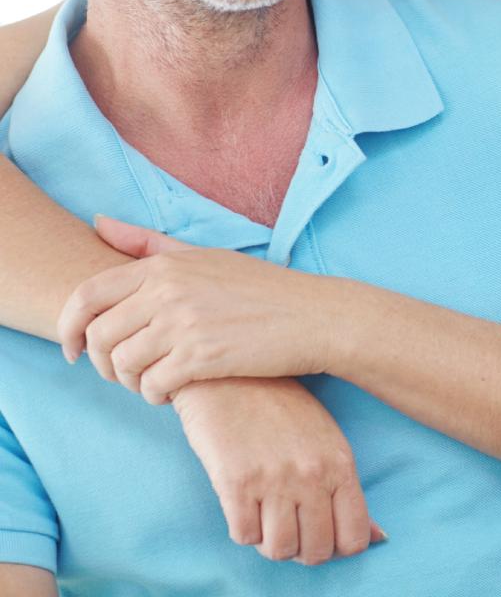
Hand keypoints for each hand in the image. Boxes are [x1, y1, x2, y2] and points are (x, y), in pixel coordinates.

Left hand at [58, 216, 339, 402]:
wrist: (315, 317)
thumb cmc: (262, 288)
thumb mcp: (205, 256)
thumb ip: (148, 242)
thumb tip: (97, 221)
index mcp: (165, 265)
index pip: (86, 296)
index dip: (69, 327)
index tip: (75, 349)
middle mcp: (169, 290)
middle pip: (99, 336)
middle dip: (102, 363)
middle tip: (124, 373)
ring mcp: (184, 323)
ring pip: (122, 365)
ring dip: (131, 382)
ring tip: (153, 382)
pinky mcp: (202, 356)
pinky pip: (152, 386)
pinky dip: (157, 396)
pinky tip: (175, 392)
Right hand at [173, 378, 385, 564]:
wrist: (231, 374)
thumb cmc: (281, 408)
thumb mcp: (326, 440)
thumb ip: (347, 489)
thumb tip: (378, 537)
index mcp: (340, 463)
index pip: (354, 538)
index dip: (337, 547)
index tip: (321, 535)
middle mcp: (311, 474)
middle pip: (315, 552)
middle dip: (302, 549)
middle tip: (290, 528)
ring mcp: (274, 479)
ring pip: (279, 550)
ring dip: (270, 542)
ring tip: (266, 516)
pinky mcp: (235, 482)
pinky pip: (244, 536)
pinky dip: (243, 529)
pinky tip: (244, 505)